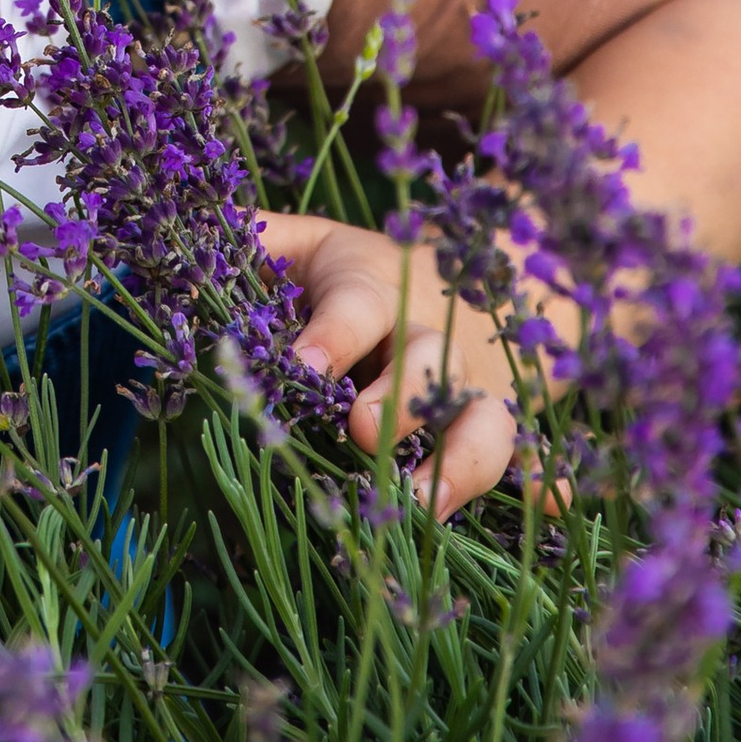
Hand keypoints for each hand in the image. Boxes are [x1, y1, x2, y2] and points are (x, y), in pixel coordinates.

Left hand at [257, 211, 537, 518]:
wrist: (479, 271)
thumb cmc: (363, 272)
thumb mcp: (315, 243)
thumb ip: (263, 240)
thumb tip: (191, 233)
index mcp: (377, 292)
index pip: (357, 309)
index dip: (332, 334)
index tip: (303, 363)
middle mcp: (431, 341)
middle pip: (430, 365)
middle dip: (402, 400)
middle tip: (361, 434)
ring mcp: (476, 386)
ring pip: (486, 421)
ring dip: (463, 462)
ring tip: (424, 508)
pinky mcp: (505, 424)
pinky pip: (534, 454)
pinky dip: (547, 481)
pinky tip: (549, 507)